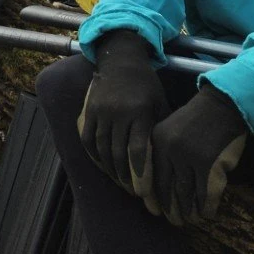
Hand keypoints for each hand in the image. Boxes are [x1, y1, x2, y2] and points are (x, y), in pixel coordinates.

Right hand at [78, 31, 167, 199]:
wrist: (120, 60)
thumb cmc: (147, 85)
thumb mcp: (160, 104)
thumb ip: (160, 131)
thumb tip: (166, 164)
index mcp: (139, 111)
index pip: (137, 151)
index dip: (140, 175)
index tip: (144, 193)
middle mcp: (116, 112)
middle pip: (118, 154)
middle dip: (126, 178)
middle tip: (135, 193)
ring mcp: (99, 111)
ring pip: (101, 149)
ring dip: (111, 171)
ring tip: (122, 184)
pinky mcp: (87, 110)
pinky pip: (87, 140)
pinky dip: (94, 157)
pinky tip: (104, 167)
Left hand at [149, 83, 247, 225]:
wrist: (223, 106)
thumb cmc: (197, 121)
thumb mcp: (171, 131)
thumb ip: (163, 155)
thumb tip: (159, 188)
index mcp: (157, 142)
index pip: (151, 177)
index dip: (153, 197)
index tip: (154, 211)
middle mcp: (170, 151)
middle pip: (167, 189)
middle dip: (170, 209)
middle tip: (175, 221)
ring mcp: (190, 158)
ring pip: (186, 194)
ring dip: (188, 211)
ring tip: (190, 219)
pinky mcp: (211, 166)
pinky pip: (206, 194)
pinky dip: (206, 207)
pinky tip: (206, 214)